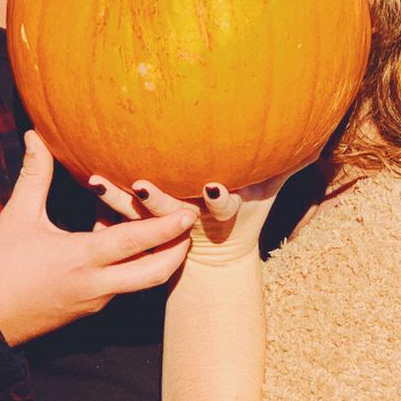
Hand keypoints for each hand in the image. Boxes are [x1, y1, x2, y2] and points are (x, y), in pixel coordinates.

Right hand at [0, 133, 196, 345]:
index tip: (188, 213)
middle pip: (154, 273)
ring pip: (139, 279)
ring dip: (155, 256)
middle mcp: (97, 284)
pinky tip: (121, 238)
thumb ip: (34, 175)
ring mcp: (95, 299)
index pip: (134, 242)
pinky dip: (129, 262)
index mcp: (81, 260)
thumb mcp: (17, 217)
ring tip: (166, 229)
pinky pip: (120, 283)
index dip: (164, 227)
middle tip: (190, 226)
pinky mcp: (89, 307)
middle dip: (178, 251)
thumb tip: (36, 135)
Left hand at [89, 171, 291, 267]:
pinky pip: (119, 220)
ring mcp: (163, 229)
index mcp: (221, 213)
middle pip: (172, 215)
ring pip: (137, 217)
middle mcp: (190, 222)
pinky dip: (103, 208)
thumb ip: (286, 165)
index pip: (223, 207)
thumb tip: (317, 139)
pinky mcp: (141, 229)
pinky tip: (83, 182)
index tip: (212, 186)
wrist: (216, 261)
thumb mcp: (268, 192)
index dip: (218, 199)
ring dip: (116, 200)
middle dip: (158, 202)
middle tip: (141, 185)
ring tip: (96, 181)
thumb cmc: (245, 214)